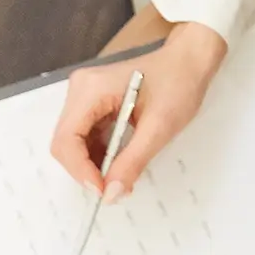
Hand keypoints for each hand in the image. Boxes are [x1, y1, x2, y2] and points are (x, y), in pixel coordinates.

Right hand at [51, 16, 224, 201]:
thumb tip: (111, 195)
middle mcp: (79, 90)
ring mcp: (83, 96)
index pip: (67, 139)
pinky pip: (84, 136)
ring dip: (92, 164)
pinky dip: (98, 154)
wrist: (189, 60)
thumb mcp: (160, 127)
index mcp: (91, 89)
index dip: (80, 170)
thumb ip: (132, 162)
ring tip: (118, 174)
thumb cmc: (179, 84)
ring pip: (72, 142)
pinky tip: (117, 160)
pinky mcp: (91, 103)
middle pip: (65, 142)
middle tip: (111, 187)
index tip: (103, 190)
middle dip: (85, 169)